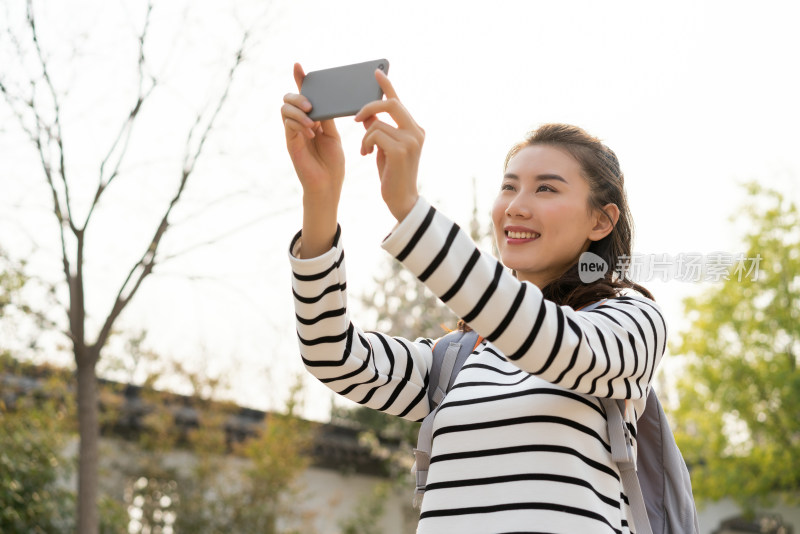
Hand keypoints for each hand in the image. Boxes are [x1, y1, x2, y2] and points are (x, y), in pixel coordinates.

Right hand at [281, 63, 344, 257]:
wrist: (328, 185)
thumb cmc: (332, 163)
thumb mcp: (333, 135)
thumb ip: (326, 117)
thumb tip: (323, 99)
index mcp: (314, 120)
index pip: (305, 95)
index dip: (300, 79)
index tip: (299, 66)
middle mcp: (301, 123)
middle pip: (290, 98)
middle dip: (298, 95)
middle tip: (311, 103)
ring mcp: (293, 132)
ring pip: (285, 108)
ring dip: (298, 110)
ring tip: (311, 119)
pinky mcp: (290, 142)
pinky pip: (287, 123)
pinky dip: (298, 122)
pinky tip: (309, 130)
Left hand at [355, 70, 422, 221]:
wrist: (401, 200)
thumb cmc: (392, 174)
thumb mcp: (384, 148)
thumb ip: (379, 128)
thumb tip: (366, 113)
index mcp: (414, 129)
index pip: (399, 102)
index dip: (387, 86)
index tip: (376, 72)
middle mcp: (416, 131)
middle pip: (390, 104)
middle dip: (369, 107)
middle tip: (356, 118)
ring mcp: (411, 140)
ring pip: (377, 124)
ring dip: (365, 137)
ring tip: (365, 151)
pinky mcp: (401, 150)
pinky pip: (374, 135)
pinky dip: (365, 144)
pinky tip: (366, 155)